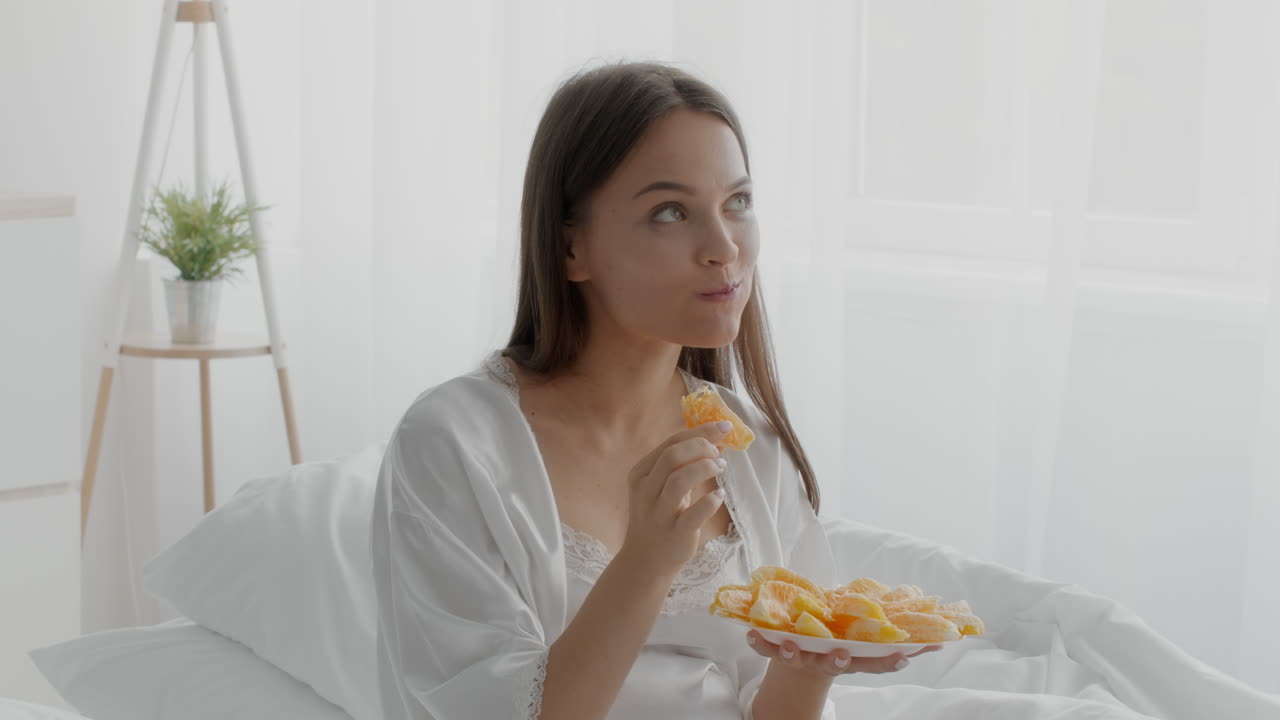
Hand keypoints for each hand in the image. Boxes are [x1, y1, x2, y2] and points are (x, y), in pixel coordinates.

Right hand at [616, 421, 733, 578]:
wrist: (646, 560)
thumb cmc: (660, 516)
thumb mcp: (661, 487)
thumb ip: (682, 464)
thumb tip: (715, 440)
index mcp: (641, 473)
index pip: (670, 443)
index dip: (699, 431)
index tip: (724, 426)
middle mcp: (646, 491)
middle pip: (671, 457)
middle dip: (701, 447)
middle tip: (718, 452)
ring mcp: (659, 513)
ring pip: (678, 481)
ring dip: (704, 468)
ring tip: (720, 467)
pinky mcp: (674, 534)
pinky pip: (693, 514)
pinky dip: (709, 501)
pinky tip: (720, 496)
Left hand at [745, 629, 941, 676]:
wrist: (799, 659)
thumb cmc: (838, 641)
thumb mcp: (865, 639)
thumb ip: (895, 636)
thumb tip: (943, 632)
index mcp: (852, 656)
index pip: (875, 662)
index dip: (888, 661)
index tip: (903, 656)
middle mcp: (828, 660)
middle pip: (836, 664)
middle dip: (839, 660)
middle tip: (842, 655)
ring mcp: (803, 658)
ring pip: (799, 659)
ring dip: (792, 653)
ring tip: (787, 645)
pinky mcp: (778, 651)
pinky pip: (765, 647)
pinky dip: (757, 641)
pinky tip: (748, 632)